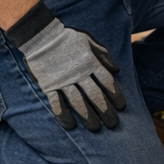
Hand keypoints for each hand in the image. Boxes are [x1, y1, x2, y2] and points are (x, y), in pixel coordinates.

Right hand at [8, 2, 127, 131]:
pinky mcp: (49, 86)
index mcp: (90, 62)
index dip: (116, 95)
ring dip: (87, 116)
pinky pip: (57, 103)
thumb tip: (117, 70)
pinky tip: (70, 125)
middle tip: (113, 124)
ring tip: (95, 128)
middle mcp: (79, 73)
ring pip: (78, 102)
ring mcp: (63, 81)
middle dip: (105, 111)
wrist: (41, 35)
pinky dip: (63, 115)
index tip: (121, 107)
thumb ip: (103, 55)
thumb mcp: (89, 40)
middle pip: (95, 95)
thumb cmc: (68, 37)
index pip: (107, 82)